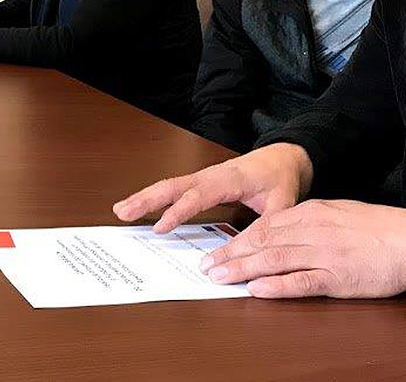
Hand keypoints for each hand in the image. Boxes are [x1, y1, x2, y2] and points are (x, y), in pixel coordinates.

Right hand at [113, 143, 313, 232]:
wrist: (284, 156)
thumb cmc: (282, 176)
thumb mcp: (283, 202)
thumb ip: (267, 225)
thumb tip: (249, 250)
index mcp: (229, 178)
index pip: (199, 195)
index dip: (179, 211)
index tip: (161, 227)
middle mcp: (211, 174)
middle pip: (173, 185)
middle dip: (147, 199)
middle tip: (123, 211)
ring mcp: (204, 177)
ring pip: (169, 185)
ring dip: (144, 197)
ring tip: (121, 209)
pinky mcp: (202, 182)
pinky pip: (175, 188)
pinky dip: (155, 197)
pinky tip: (140, 207)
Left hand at [203, 200, 405, 298]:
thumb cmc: (381, 229)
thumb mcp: (340, 213)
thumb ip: (311, 221)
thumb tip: (283, 231)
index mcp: (313, 212)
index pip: (265, 226)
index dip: (238, 239)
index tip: (219, 250)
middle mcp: (313, 230)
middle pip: (262, 242)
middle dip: (230, 254)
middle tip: (207, 266)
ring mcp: (324, 254)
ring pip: (273, 260)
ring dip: (242, 269)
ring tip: (219, 277)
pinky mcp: (337, 277)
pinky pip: (300, 282)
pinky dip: (275, 286)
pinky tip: (255, 289)